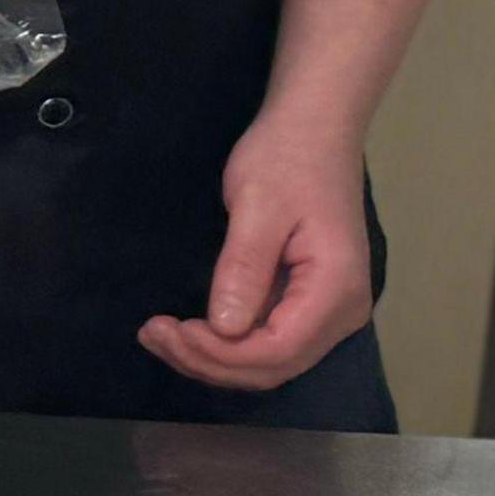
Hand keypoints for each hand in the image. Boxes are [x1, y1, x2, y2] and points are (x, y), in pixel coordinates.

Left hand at [140, 115, 371, 390]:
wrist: (314, 129)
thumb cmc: (286, 158)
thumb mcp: (258, 207)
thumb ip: (244, 269)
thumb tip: (225, 329)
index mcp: (336, 289)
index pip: (278, 351)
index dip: (221, 354)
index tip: (172, 331)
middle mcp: (342, 312)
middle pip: (274, 366)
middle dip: (210, 361)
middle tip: (152, 335)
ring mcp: (329, 310)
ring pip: (270, 360)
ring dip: (214, 358)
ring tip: (159, 336)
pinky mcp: (309, 302)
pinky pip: (269, 338)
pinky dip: (227, 342)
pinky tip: (188, 330)